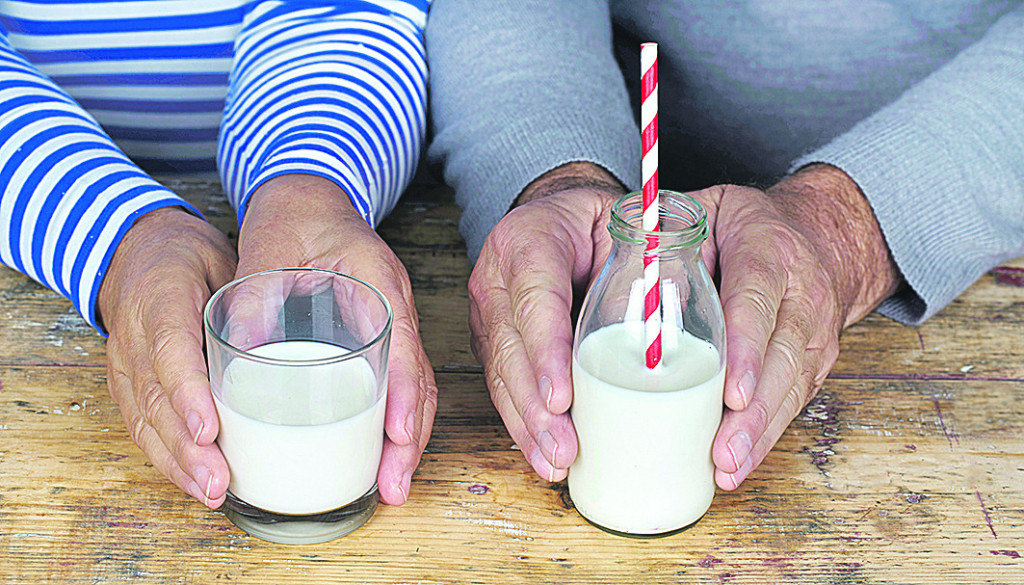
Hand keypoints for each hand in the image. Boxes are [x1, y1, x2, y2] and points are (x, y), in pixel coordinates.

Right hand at [98, 207, 236, 507]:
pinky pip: (142, 427)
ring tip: (211, 492)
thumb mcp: (222, 260)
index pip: (170, 350)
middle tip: (218, 480)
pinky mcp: (126, 385)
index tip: (210, 429)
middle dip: (187, 447)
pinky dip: (168, 459)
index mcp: (159, 297)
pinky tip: (196, 483)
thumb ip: (249, 295)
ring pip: (145, 421)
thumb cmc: (189, 257)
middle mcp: (133, 336)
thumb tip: (295, 338)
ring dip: (178, 463)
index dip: (188, 394)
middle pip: (156, 399)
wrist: (134, 251)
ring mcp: (124, 364)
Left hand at [235, 174, 436, 504]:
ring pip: (414, 388)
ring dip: (407, 439)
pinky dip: (394, 421)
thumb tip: (237, 360)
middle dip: (411, 438)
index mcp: (376, 280)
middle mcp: (394, 305)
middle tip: (394, 486)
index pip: (402, 344)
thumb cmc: (292, 218)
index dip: (402, 394)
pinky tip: (380, 453)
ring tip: (391, 486)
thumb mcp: (265, 251)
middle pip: (418, 380)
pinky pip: (398, 384)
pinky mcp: (379, 336)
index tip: (397, 436)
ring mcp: (392, 322)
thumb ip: (253, 299)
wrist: (307, 196)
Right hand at [468, 162, 625, 480]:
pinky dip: (524, 423)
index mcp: (529, 240)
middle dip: (535, 407)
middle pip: (511, 348)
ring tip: (555, 463)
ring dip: (527, 425)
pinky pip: (503, 385)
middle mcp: (497, 278)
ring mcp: (488, 313)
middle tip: (564, 448)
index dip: (546, 353)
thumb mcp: (623, 223)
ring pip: (501, 374)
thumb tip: (674, 311)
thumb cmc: (596, 222)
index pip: (535, 299)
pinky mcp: (493, 342)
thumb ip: (646, 259)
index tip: (564, 398)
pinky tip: (544, 453)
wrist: (557, 218)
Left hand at [693, 164, 901, 489]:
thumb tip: (636, 282)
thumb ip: (672, 239)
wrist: (819, 235)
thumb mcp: (709, 212)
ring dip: (760, 433)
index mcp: (769, 250)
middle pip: (780, 358)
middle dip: (752, 412)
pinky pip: (795, 400)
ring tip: (728, 468)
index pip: (757, 301)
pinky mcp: (817, 359)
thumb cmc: (744, 226)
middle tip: (722, 452)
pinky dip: (768, 434)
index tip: (730, 393)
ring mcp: (815, 330)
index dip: (747, 350)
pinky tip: (740, 462)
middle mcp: (801, 293)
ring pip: (792, 387)